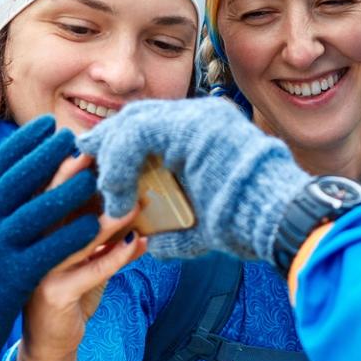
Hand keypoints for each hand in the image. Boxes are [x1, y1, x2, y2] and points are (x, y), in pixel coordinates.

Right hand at [0, 117, 101, 360]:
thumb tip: (15, 184)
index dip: (25, 142)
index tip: (49, 125)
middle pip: (17, 179)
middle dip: (47, 154)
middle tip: (76, 136)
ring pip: (35, 212)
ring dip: (68, 190)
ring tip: (95, 174)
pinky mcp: (13, 279)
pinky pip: (48, 251)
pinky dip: (73, 236)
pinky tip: (96, 226)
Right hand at [15, 155, 143, 360]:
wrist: (45, 344)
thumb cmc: (62, 288)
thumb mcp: (70, 251)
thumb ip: (88, 224)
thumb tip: (119, 192)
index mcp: (20, 228)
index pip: (35, 185)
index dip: (56, 160)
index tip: (84, 140)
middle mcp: (22, 245)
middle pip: (50, 201)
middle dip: (80, 176)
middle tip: (111, 156)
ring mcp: (36, 268)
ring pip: (75, 234)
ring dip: (110, 216)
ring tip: (139, 202)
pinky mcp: (53, 293)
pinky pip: (90, 269)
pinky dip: (116, 255)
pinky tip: (138, 244)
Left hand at [74, 96, 309, 261]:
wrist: (279, 223)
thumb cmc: (247, 229)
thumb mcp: (201, 226)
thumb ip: (174, 229)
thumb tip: (149, 243)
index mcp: (204, 135)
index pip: (147, 127)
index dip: (116, 146)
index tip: (93, 169)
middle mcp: (202, 117)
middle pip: (137, 117)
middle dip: (106, 143)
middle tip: (80, 167)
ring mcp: (201, 116)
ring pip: (134, 121)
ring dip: (110, 155)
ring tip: (99, 188)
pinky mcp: (196, 124)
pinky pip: (140, 132)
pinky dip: (120, 162)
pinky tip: (115, 190)